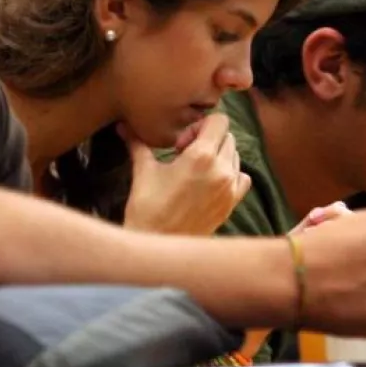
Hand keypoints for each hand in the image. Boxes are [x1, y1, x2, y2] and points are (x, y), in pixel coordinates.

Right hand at [122, 114, 250, 235]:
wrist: (156, 245)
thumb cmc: (147, 208)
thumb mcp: (143, 171)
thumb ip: (137, 143)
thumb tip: (122, 126)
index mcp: (202, 156)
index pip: (220, 120)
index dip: (199, 125)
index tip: (182, 142)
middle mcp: (222, 170)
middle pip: (228, 137)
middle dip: (208, 140)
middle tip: (185, 155)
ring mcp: (229, 189)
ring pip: (235, 156)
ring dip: (219, 156)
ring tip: (195, 170)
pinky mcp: (230, 205)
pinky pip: (242, 178)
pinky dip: (230, 174)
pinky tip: (210, 182)